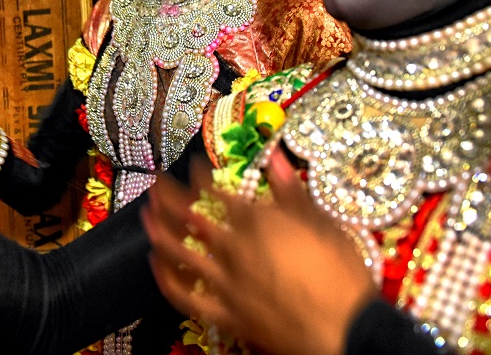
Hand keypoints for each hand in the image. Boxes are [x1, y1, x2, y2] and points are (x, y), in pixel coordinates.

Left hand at [142, 151, 376, 354]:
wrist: (345, 331)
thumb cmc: (341, 276)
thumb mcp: (323, 223)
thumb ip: (292, 191)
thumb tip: (274, 157)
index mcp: (258, 224)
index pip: (220, 192)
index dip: (201, 176)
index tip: (192, 164)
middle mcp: (235, 251)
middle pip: (192, 218)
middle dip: (169, 196)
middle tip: (155, 181)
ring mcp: (228, 284)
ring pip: (182, 254)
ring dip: (160, 230)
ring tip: (145, 214)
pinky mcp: (228, 315)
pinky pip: (187, 296)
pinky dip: (167, 280)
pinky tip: (157, 266)